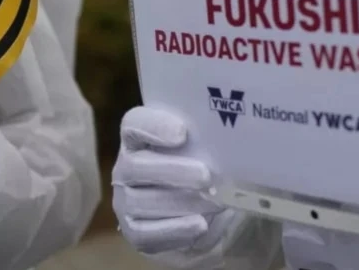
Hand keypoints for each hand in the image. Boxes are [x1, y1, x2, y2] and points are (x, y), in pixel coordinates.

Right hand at [112, 107, 237, 261]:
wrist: (199, 212)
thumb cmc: (200, 168)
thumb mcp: (203, 149)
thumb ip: (205, 140)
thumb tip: (232, 135)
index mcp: (139, 138)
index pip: (134, 124)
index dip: (154, 127)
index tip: (182, 133)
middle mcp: (126, 167)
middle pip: (134, 166)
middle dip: (172, 171)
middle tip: (205, 176)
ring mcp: (126, 200)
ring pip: (140, 201)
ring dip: (179, 202)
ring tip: (212, 202)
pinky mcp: (133, 230)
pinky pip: (146, 233)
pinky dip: (175, 230)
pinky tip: (199, 226)